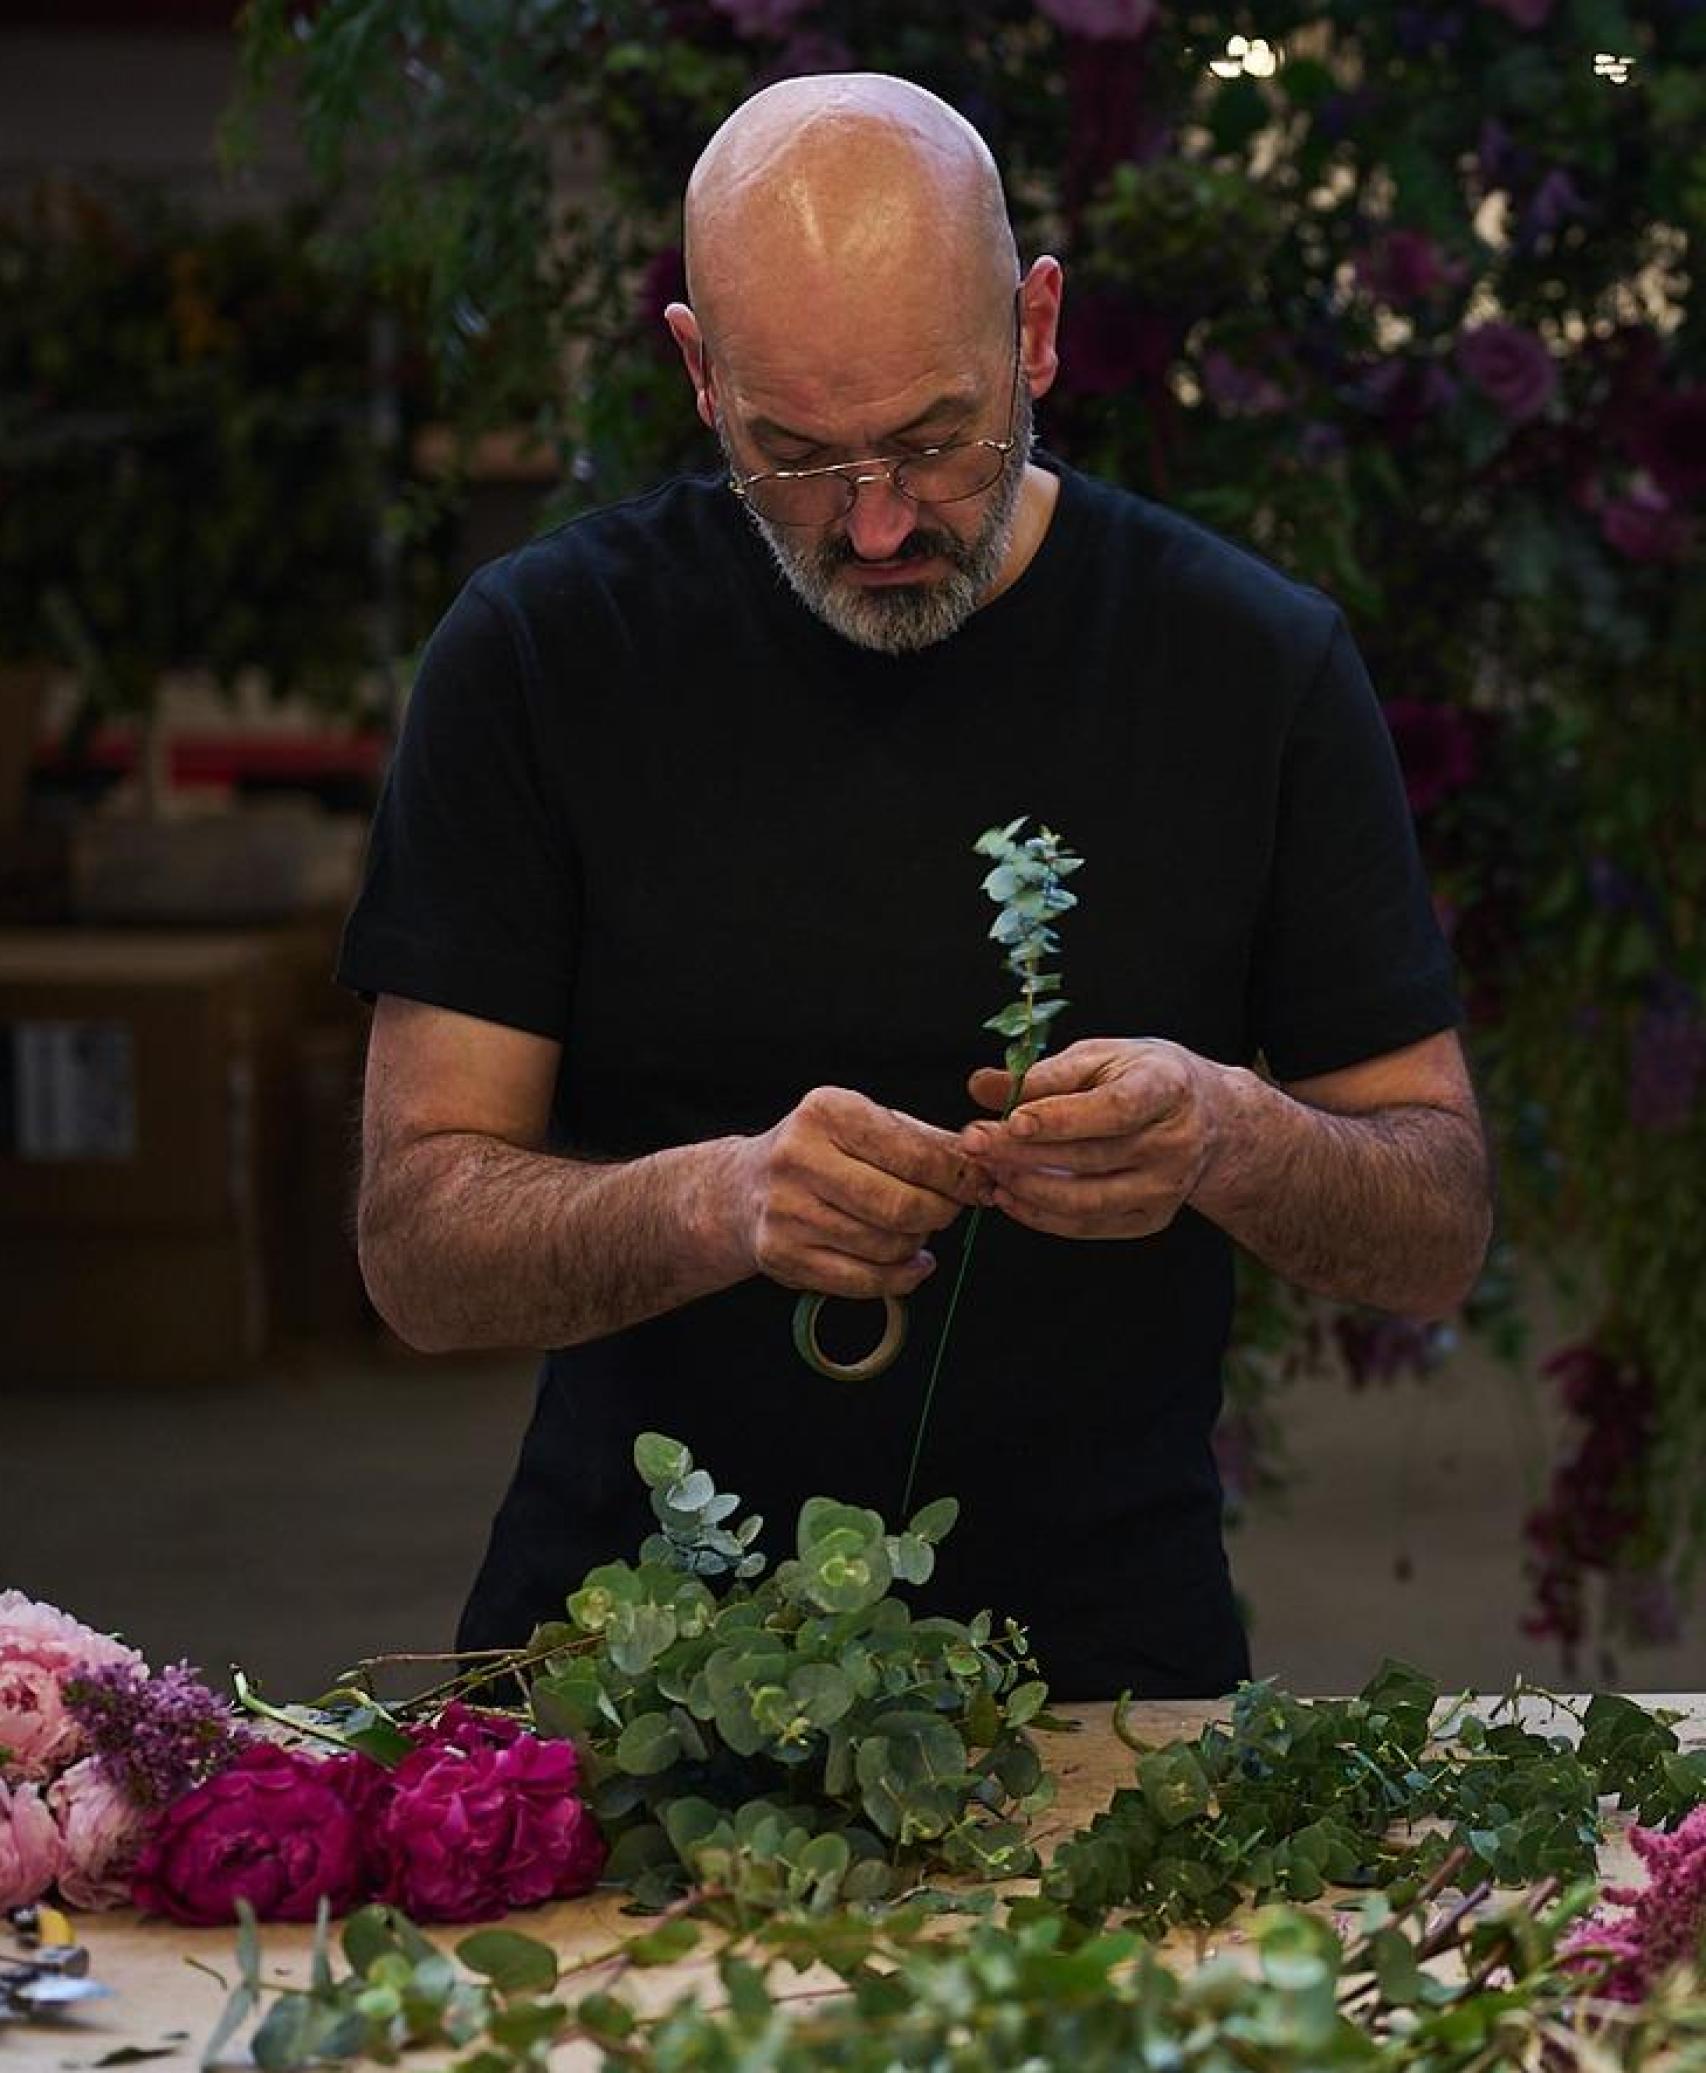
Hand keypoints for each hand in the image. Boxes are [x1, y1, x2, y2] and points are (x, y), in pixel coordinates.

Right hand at [730, 1086, 992, 1296]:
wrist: (743, 1189)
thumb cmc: (825, 1151)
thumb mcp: (869, 1125)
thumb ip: (927, 1141)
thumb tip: (986, 1163)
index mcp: (827, 1112)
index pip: (914, 1155)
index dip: (959, 1177)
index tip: (979, 1185)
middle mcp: (798, 1157)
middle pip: (901, 1207)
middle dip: (940, 1214)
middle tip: (948, 1211)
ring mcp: (785, 1211)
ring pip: (886, 1246)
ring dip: (917, 1244)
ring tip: (915, 1230)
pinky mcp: (781, 1256)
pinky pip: (864, 1281)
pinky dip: (901, 1278)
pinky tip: (911, 1264)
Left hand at [961, 1038, 1228, 1239]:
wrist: (1206, 1117)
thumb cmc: (1142, 1078)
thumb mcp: (1099, 1056)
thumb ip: (1041, 1072)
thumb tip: (981, 1086)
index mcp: (1167, 1088)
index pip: (1114, 1109)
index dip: (1061, 1118)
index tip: (1012, 1121)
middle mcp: (1175, 1142)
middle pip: (1092, 1156)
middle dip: (1023, 1152)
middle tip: (973, 1142)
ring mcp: (1167, 1187)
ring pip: (1087, 1199)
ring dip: (1028, 1188)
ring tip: (987, 1170)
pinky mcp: (1152, 1218)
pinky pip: (1089, 1225)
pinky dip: (1042, 1215)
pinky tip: (1010, 1196)